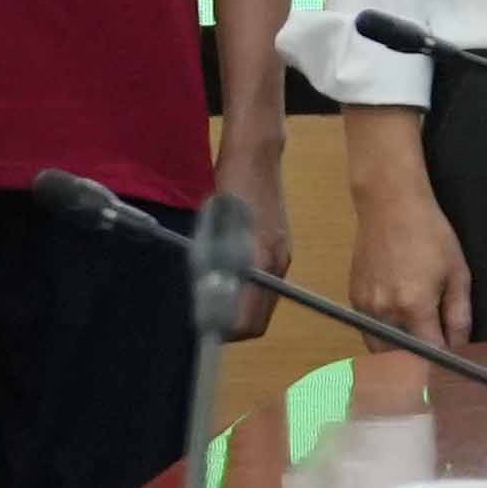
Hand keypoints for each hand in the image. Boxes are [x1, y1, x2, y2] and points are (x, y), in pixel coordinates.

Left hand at [209, 145, 285, 340]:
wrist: (256, 158)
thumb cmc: (230, 189)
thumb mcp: (213, 228)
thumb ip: (211, 264)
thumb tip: (205, 298)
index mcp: (260, 261)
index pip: (248, 321)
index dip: (224, 330)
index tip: (203, 324)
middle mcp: (277, 265)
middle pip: (259, 320)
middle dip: (233, 326)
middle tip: (206, 316)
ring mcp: (282, 257)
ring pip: (264, 304)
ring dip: (240, 310)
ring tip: (214, 298)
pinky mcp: (281, 250)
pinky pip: (266, 287)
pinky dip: (248, 293)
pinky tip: (230, 278)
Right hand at [352, 189, 472, 348]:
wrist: (390, 205)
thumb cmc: (430, 234)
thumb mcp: (457, 272)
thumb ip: (459, 315)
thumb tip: (460, 347)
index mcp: (414, 306)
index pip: (429, 353)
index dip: (443, 361)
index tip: (452, 364)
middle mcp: (385, 312)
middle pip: (401, 357)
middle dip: (418, 362)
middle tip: (434, 356)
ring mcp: (365, 307)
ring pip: (381, 348)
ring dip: (398, 352)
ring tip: (415, 343)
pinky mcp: (353, 298)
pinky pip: (368, 330)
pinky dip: (383, 335)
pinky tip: (397, 324)